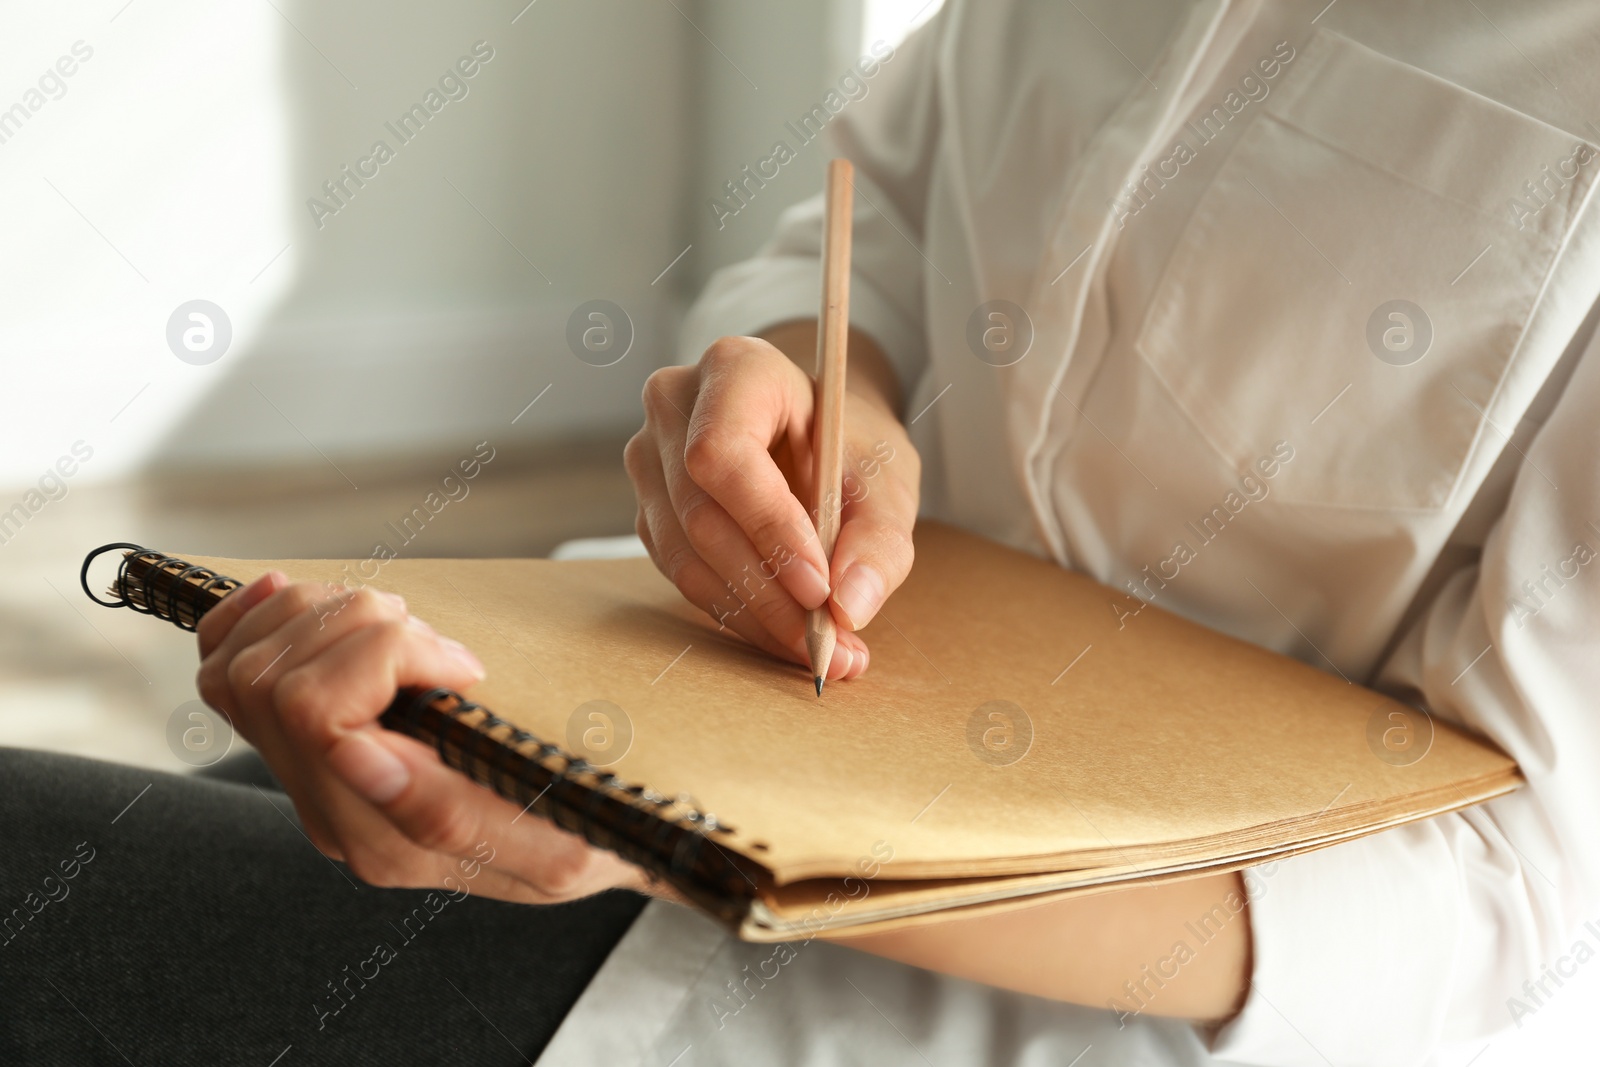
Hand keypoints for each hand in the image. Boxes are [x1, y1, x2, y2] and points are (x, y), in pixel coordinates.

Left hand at [196, 576, 659, 903]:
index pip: (315, 712)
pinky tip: (297, 598)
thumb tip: (357, 755)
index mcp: (382, 841)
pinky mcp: (297, 740)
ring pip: (243, 667)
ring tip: (404, 629)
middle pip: (272, 680)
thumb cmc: (581, 837)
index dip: (385, 655)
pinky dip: (253, 618)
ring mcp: (303, 777)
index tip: (466, 666)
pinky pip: (224, 669)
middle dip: (360, 626)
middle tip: (439, 642)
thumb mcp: (557, 846)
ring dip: (324, 616)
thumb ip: (453, 815)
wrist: (574, 840)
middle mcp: (327, 814)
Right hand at [624, 329, 919, 678]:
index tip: (821, 587)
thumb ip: (880, 538)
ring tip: (822, 651)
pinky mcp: (650, 510)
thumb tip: (850, 606)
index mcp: (735, 369)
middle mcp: (674, 406)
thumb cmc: (850, 445)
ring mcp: (650, 459)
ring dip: (754, 615)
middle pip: (701, 514)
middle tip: (830, 641)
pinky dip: (737, 614)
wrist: (816, 438)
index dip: (767, 526)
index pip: (723, 453)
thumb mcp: (887, 479)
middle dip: (768, 589)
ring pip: (686, 554)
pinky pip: (682, 574)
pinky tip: (786, 635)